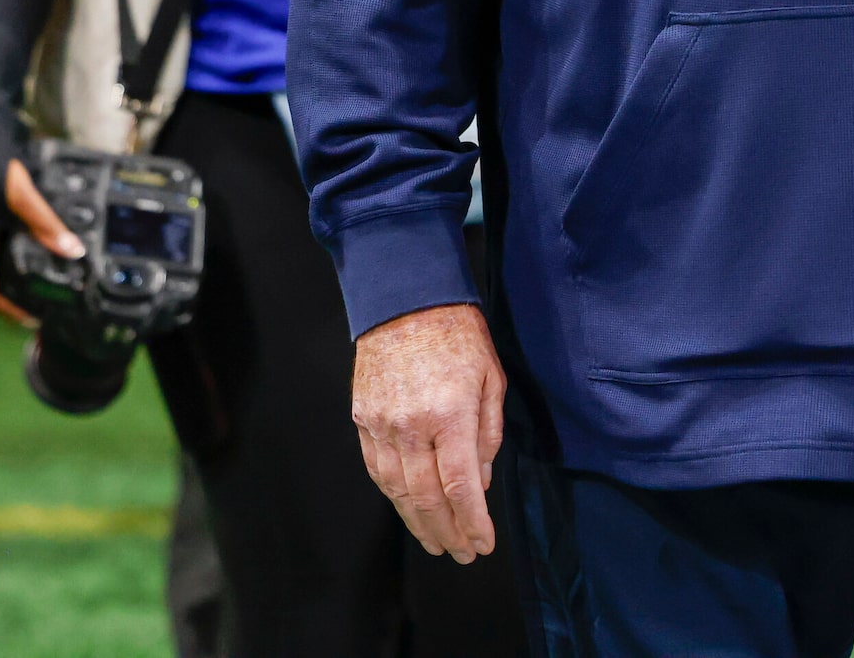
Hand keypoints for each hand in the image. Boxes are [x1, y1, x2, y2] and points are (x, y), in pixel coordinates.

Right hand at [0, 159, 83, 327]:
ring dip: (15, 281)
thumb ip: (46, 224)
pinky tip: (38, 255)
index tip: (32, 319)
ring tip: (46, 288)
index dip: (7, 310)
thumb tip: (73, 251)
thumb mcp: (22, 196)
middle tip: (45, 307)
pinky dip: (15, 260)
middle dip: (13, 300)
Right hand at [353, 302, 506, 562]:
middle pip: (427, 497)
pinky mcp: (363, 419)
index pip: (460, 486)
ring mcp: (381, 424)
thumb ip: (487, 435)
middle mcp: (412, 425)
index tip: (483, 544)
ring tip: (437, 541)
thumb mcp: (491, 379)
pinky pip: (377, 469)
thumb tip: (479, 483)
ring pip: (397, 490)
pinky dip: (393, 495)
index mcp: (450, 414)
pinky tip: (408, 509)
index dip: (472, 522)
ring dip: (418, 522)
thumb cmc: (458, 335)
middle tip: (462, 554)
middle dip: (448, 532)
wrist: (404, 300)